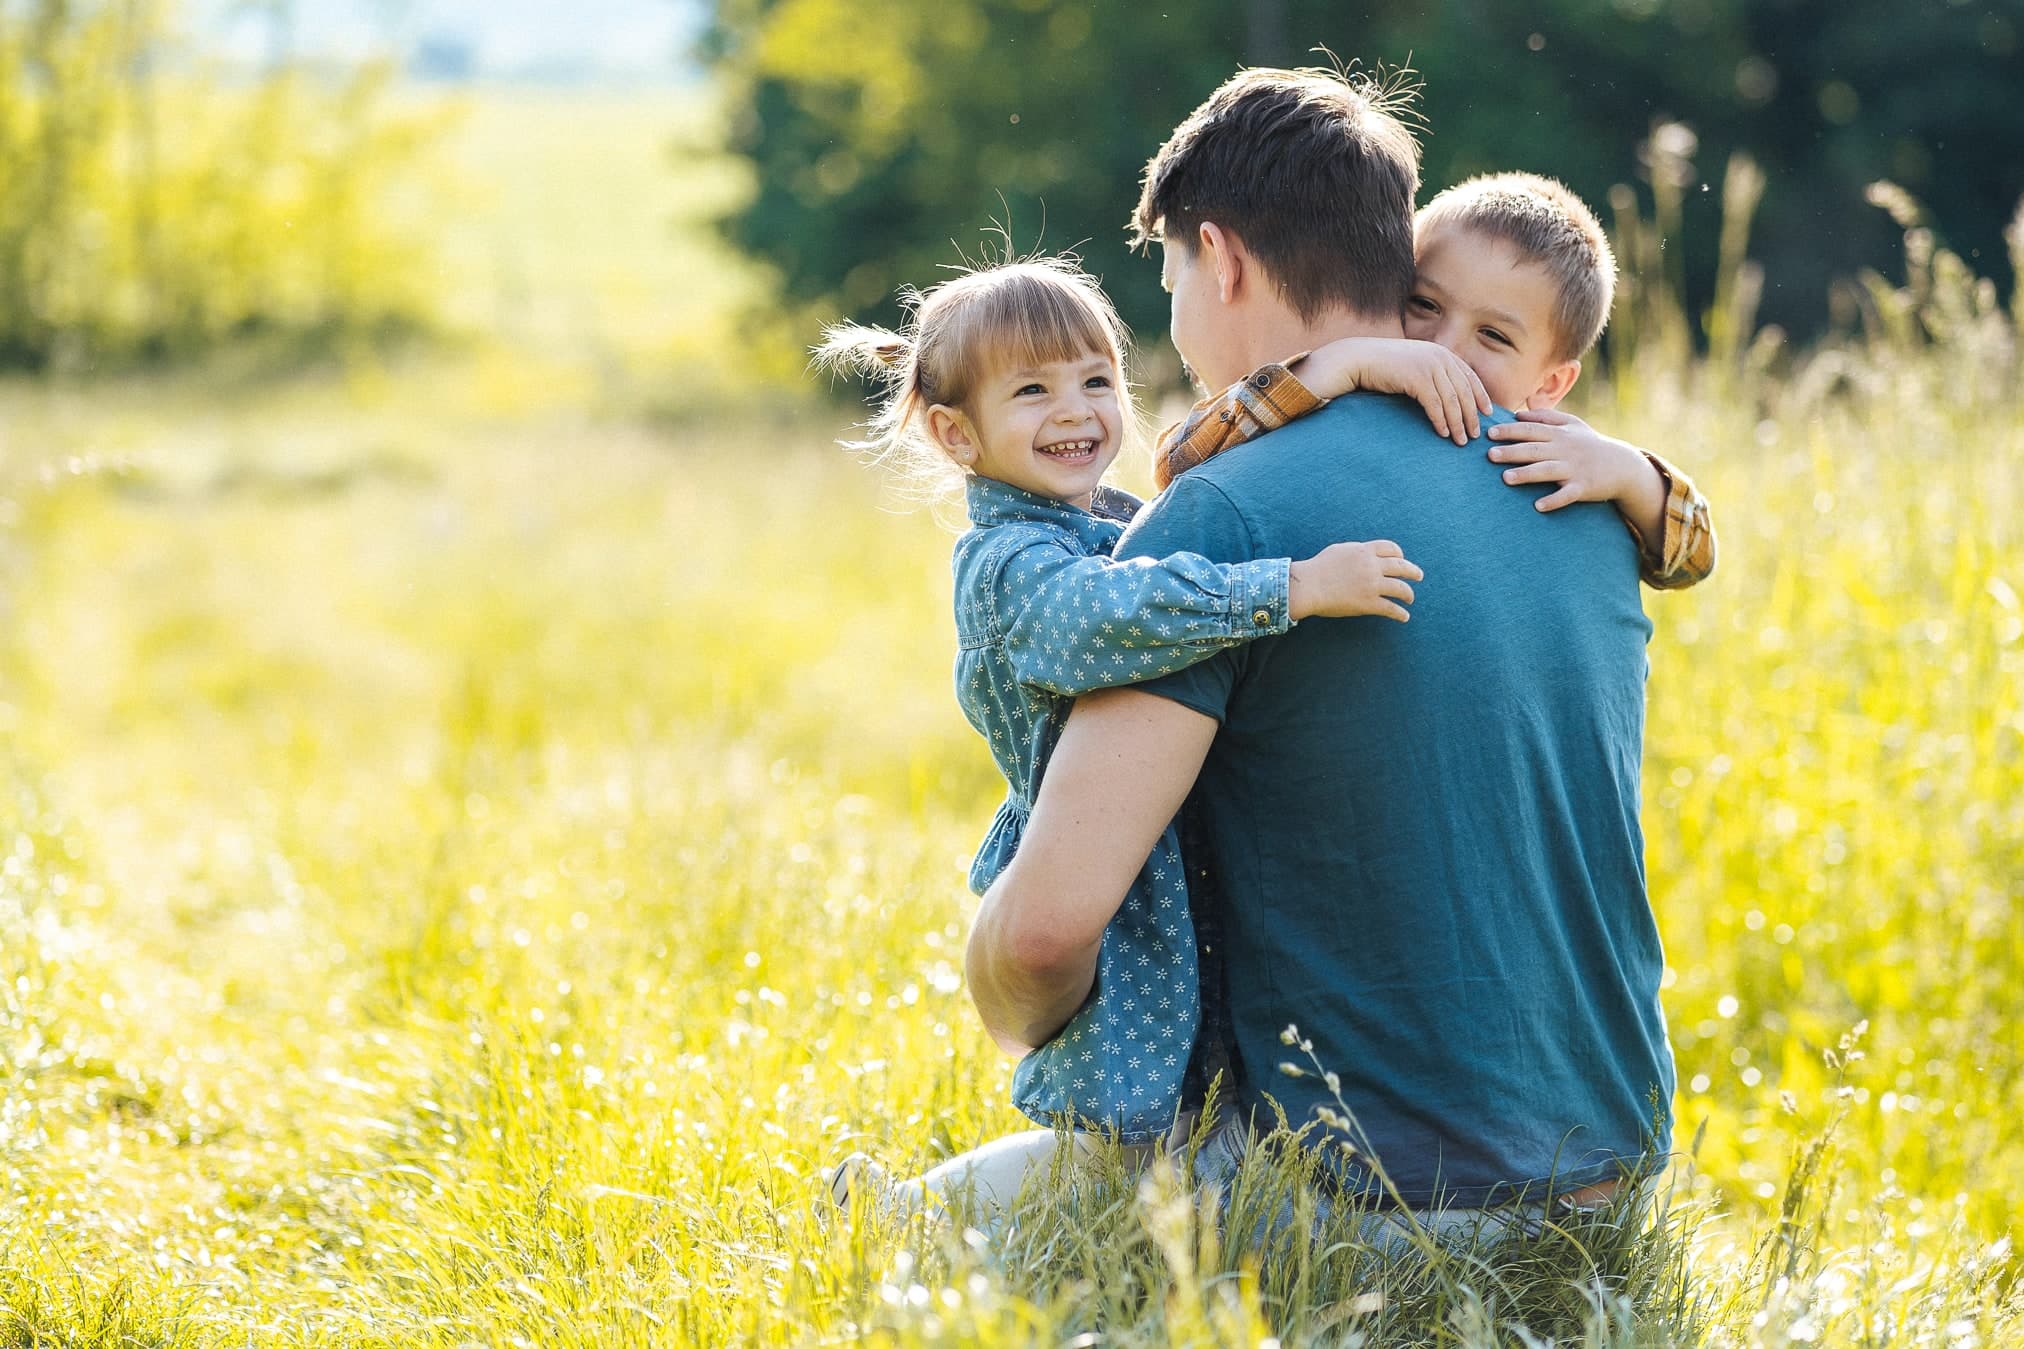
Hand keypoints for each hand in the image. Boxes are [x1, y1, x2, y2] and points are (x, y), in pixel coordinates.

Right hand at [1289, 539, 1423, 622]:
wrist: (1309, 586)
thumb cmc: (1318, 568)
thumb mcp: (1339, 551)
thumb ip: (1356, 552)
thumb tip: (1363, 554)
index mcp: (1364, 551)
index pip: (1391, 548)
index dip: (1399, 555)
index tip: (1401, 560)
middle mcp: (1372, 566)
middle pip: (1401, 567)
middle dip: (1413, 572)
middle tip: (1419, 576)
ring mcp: (1372, 585)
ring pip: (1400, 588)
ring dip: (1408, 594)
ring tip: (1410, 599)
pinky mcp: (1368, 603)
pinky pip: (1391, 609)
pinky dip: (1400, 614)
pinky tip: (1404, 617)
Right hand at [1299, 338, 1491, 445]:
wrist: (1360, 359)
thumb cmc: (1385, 366)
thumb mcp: (1414, 364)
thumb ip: (1432, 373)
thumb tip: (1445, 392)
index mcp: (1442, 353)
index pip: (1470, 377)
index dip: (1481, 396)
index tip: (1487, 413)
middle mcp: (1440, 357)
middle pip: (1464, 391)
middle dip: (1472, 415)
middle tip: (1475, 435)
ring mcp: (1429, 366)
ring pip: (1452, 400)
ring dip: (1459, 423)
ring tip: (1461, 440)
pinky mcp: (1417, 378)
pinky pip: (1435, 404)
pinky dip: (1441, 420)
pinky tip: (1443, 433)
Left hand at [1486, 408, 1660, 512]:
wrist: (1623, 465)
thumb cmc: (1590, 444)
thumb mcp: (1573, 424)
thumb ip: (1546, 417)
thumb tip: (1518, 414)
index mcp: (1560, 435)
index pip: (1531, 430)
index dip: (1510, 431)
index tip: (1489, 432)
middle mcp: (1565, 450)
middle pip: (1534, 450)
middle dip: (1512, 451)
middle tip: (1489, 454)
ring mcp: (1574, 469)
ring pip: (1547, 471)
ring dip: (1527, 474)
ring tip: (1506, 478)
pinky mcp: (1583, 487)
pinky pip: (1567, 495)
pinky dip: (1554, 500)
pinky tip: (1538, 506)